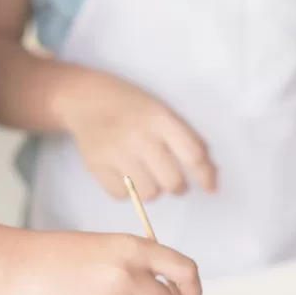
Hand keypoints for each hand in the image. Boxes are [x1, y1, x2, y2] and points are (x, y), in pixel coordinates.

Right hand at [64, 71, 217, 200]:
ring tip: (148, 178)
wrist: (85, 99)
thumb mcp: (162, 111)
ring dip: (154, 190)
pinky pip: (122, 196)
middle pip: (173, 181)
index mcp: (160, 118)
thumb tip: (210, 174)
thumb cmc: (131, 106)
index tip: (210, 188)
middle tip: (174, 183)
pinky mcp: (96, 166)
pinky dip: (128, 192)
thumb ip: (185, 138)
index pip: (193, 155)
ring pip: (149, 193)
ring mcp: (116, 152)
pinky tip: (127, 177)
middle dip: (178, 187)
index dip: (206, 176)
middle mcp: (139, 136)